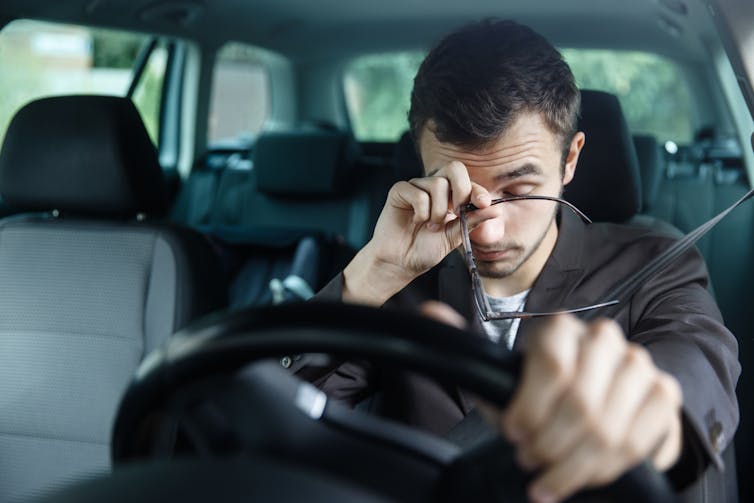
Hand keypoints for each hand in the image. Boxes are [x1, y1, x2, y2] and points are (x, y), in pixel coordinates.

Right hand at [343, 161, 492, 304]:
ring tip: (430, 226)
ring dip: (438, 211)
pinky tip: (416, 221)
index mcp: (450, 196)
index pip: (468, 182)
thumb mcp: (454, 237)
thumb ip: (471, 222)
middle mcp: (434, 187)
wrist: (401, 263)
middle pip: (454, 168)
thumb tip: (495, 210)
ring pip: (437, 184)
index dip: (477, 191)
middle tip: (455, 213)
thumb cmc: (424, 250)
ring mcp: (416, 187)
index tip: (483, 204)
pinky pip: (418, 193)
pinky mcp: (400, 191)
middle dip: (461, 190)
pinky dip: (422, 211)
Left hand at [484, 314, 682, 502]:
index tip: (513, 434)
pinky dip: (606, 470)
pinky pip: (636, 443)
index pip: (552, 364)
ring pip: (608, 428)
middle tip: (528, 461)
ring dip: (574, 465)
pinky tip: (584, 477)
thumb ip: (486, 376)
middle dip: (549, 443)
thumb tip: (458, 339)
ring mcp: (637, 363)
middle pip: (580, 401)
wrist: (590, 401)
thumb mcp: (507, 385)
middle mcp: (602, 338)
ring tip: (549, 479)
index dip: (531, 407)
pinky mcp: (663, 393)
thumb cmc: (540, 394)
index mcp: (560, 328)